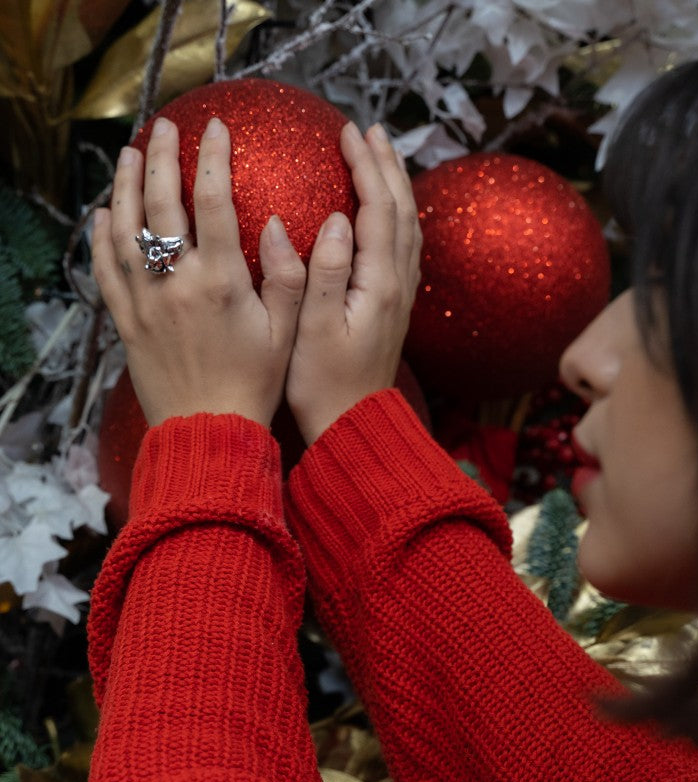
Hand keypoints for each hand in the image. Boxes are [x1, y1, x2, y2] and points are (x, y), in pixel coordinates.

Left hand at [92, 116, 305, 427]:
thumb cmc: (254, 384)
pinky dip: (101, 236)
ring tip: (128, 154)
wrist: (208, 430)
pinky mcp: (127, 321)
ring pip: (124, 228)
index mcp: (221, 281)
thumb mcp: (288, 333)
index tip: (215, 129)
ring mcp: (146, 300)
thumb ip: (289, 277)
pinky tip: (103, 214)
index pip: (212, 201)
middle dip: (160, 156)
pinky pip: (106, 269)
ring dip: (123, 185)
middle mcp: (177, 283)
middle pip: (159, 203)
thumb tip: (277, 225)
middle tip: (163, 126)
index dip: (212, 158)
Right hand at [286, 121, 421, 444]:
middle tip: (371, 131)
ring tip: (382, 158)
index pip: (378, 210)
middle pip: (402, 211)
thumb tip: (338, 220)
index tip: (348, 132)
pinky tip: (385, 214)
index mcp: (379, 283)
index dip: (366, 168)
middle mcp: (398, 285)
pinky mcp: (394, 308)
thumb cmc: (324, 383)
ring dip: (397, 188)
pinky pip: (404, 248)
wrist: (354, 424)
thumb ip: (326, 272)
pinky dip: (397, 217)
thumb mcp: (314, 328)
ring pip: (408, 227)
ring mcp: (400, 296)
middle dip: (387, 166)